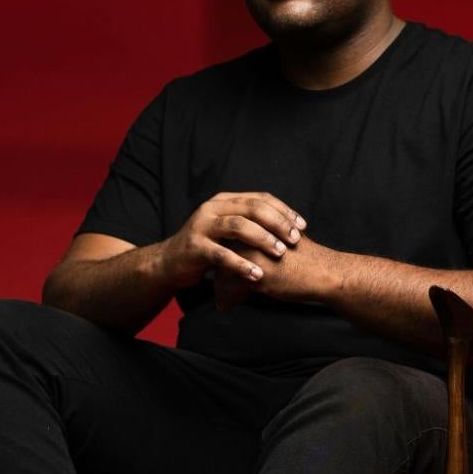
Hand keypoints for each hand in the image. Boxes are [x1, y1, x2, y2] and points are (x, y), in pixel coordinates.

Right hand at [161, 189, 306, 298]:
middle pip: (252, 209)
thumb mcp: (228, 230)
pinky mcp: (194, 247)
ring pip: (238, 227)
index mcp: (224, 201)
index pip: (260, 198)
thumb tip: (288, 226)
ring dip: (262, 239)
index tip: (302, 226)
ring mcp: (201, 226)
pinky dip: (241, 264)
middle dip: (277, 224)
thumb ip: (251, 224)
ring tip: (280, 253)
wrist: (170, 263)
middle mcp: (212, 208)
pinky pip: (222, 255)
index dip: (284, 211)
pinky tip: (257, 274)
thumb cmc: (207, 248)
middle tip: (294, 240)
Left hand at [215, 228, 336, 307]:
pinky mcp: (251, 271)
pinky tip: (226, 305)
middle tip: (217, 285)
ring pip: (222, 270)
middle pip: (222, 253)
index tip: (221, 272)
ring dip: (220, 286)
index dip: (226, 256)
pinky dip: (226, 298)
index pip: (229, 238)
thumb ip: (266, 242)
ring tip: (221, 297)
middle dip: (219, 271)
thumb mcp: (283, 241)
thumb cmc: (308, 260)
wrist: (323, 272)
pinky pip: (228, 286)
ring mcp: (249, 252)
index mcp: (258, 225)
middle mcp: (250, 235)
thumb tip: (253, 255)